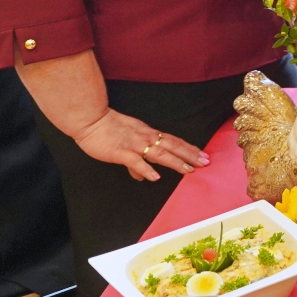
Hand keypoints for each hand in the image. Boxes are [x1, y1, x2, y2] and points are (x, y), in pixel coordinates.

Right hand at [74, 109, 207, 182]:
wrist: (90, 120)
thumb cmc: (107, 129)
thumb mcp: (126, 141)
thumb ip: (136, 159)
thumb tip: (142, 177)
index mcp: (148, 134)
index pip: (173, 141)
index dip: (188, 148)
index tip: (202, 155)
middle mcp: (145, 138)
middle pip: (172, 146)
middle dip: (190, 155)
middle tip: (205, 162)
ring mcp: (134, 145)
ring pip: (159, 153)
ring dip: (175, 162)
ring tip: (188, 170)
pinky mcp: (120, 152)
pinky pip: (135, 161)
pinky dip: (146, 169)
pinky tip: (155, 177)